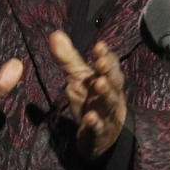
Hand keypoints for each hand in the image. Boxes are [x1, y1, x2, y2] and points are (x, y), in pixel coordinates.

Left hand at [49, 31, 126, 159]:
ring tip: (100, 84)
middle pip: (113, 81)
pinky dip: (94, 122)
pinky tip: (89, 118)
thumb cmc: (91, 99)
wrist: (103, 136)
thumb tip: (55, 34)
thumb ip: (68, 58)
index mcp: (106, 78)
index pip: (110, 64)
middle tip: (101, 62)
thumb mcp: (79, 78)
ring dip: (105, 93)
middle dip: (108, 71)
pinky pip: (98, 127)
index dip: (105, 55)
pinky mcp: (99, 132)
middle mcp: (109, 94)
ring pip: (109, 103)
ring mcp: (106, 114)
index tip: (99, 46)